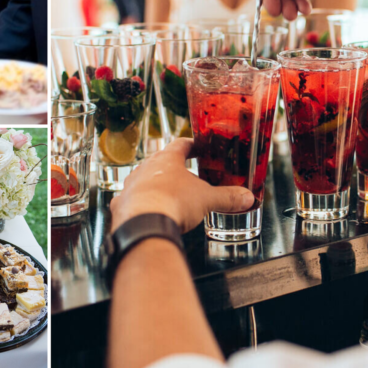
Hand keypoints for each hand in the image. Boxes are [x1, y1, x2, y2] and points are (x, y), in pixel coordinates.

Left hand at [110, 138, 255, 233]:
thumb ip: (227, 197)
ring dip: (154, 185)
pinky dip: (139, 204)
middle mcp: (145, 168)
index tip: (196, 147)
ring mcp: (131, 185)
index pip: (180, 144)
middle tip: (184, 174)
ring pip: (143, 180)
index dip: (191, 145)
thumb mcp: (207, 199)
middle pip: (160, 162)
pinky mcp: (121, 203)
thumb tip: (246, 197)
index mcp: (167, 159)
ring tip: (166, 194)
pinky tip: (145, 211)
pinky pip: (130, 200)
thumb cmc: (174, 202)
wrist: (144, 223)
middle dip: (172, 168)